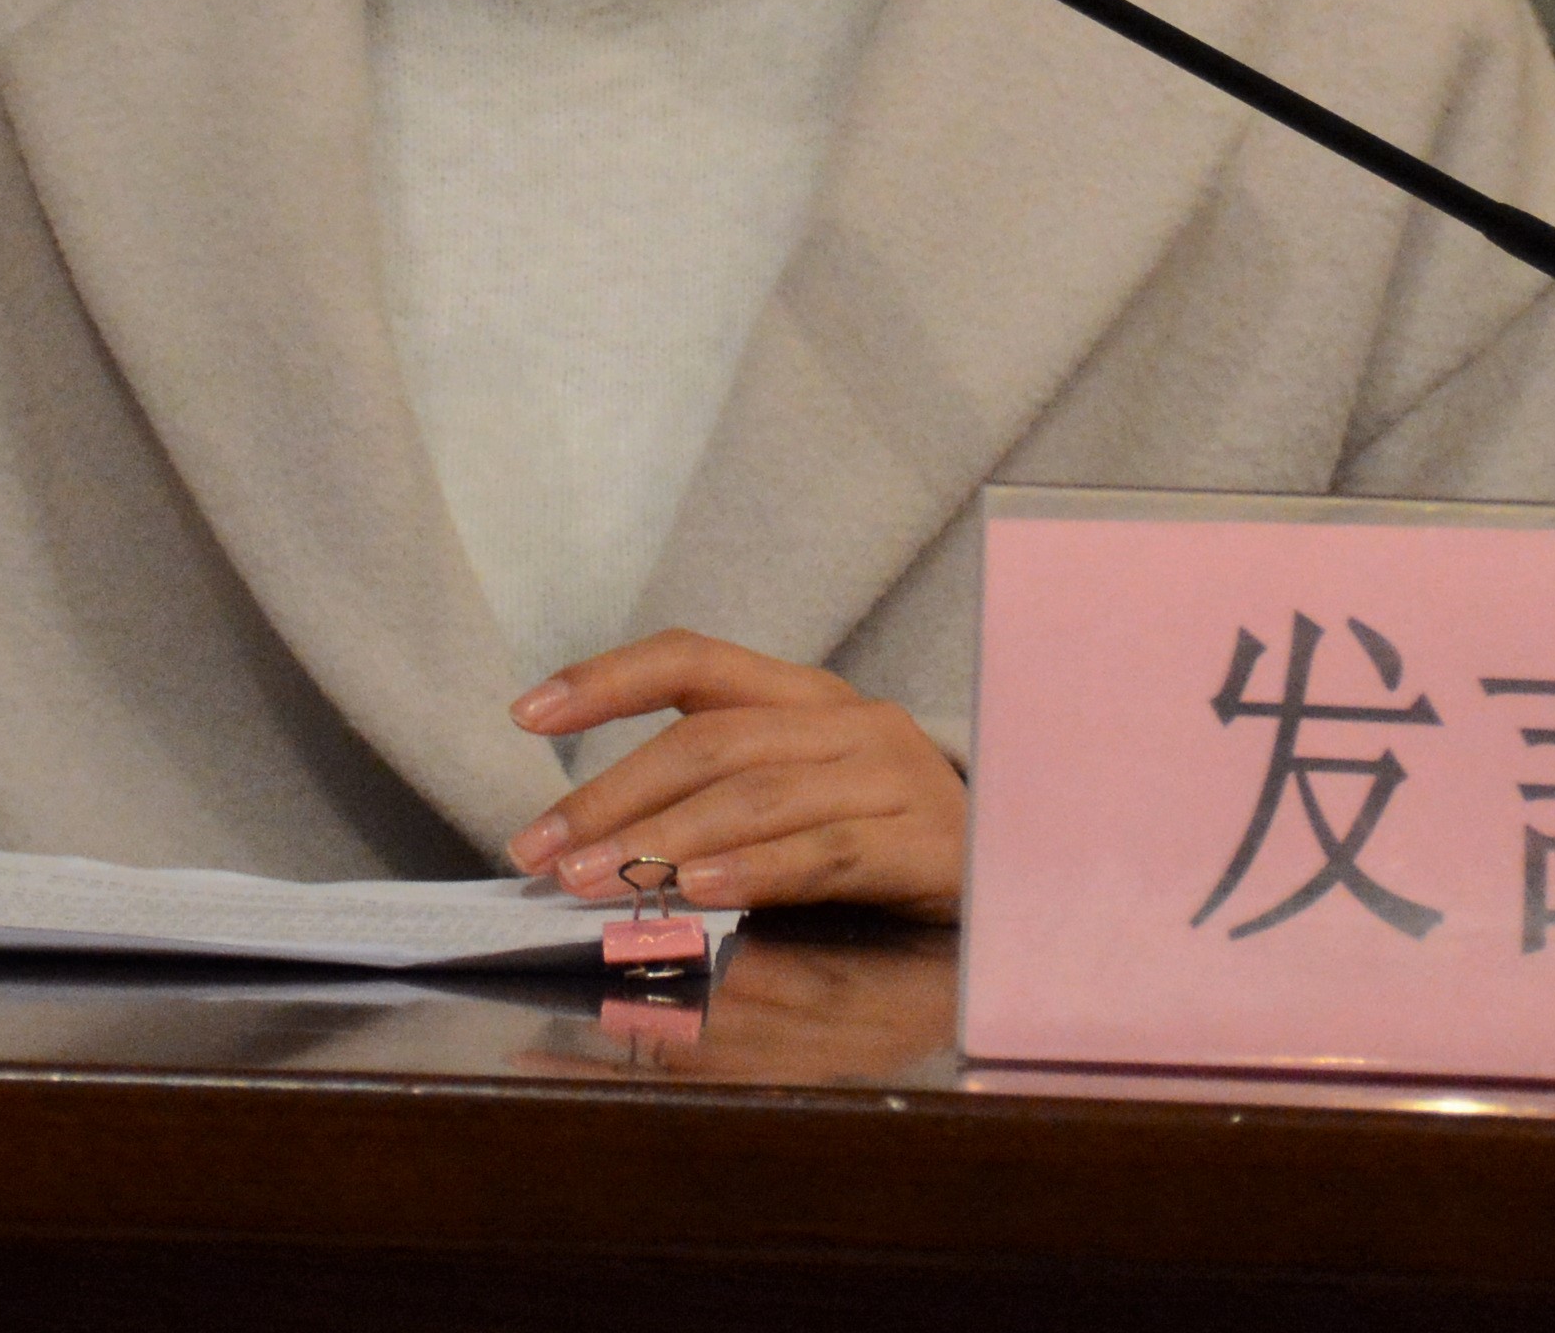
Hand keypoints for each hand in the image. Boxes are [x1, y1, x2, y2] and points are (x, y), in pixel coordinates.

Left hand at [501, 629, 966, 917]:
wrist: (1029, 872)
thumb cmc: (891, 839)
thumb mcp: (806, 798)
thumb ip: (719, 802)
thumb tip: (597, 843)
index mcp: (807, 697)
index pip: (694, 660)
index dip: (608, 678)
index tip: (525, 713)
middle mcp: (848, 722)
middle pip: (711, 741)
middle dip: (613, 794)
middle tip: (543, 849)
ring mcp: (890, 777)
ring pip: (757, 796)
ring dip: (663, 841)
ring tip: (595, 880)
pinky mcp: (921, 843)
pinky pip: (823, 853)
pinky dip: (752, 871)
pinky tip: (696, 893)